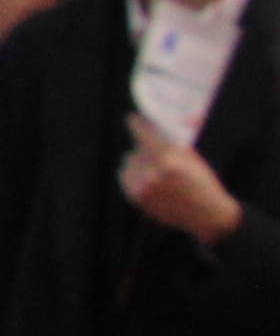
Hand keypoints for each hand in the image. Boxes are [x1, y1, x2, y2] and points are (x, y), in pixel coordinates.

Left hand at [125, 117, 244, 245]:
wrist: (208, 216)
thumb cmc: (203, 183)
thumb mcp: (192, 158)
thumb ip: (171, 144)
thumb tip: (151, 126)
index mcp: (167, 159)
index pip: (142, 134)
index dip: (137, 124)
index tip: (133, 119)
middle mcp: (152, 173)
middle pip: (136, 150)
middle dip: (144, 149)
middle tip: (153, 151)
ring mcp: (143, 188)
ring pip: (129, 164)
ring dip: (139, 163)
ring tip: (155, 169)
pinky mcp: (137, 199)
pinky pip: (127, 179)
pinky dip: (135, 176)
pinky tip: (150, 180)